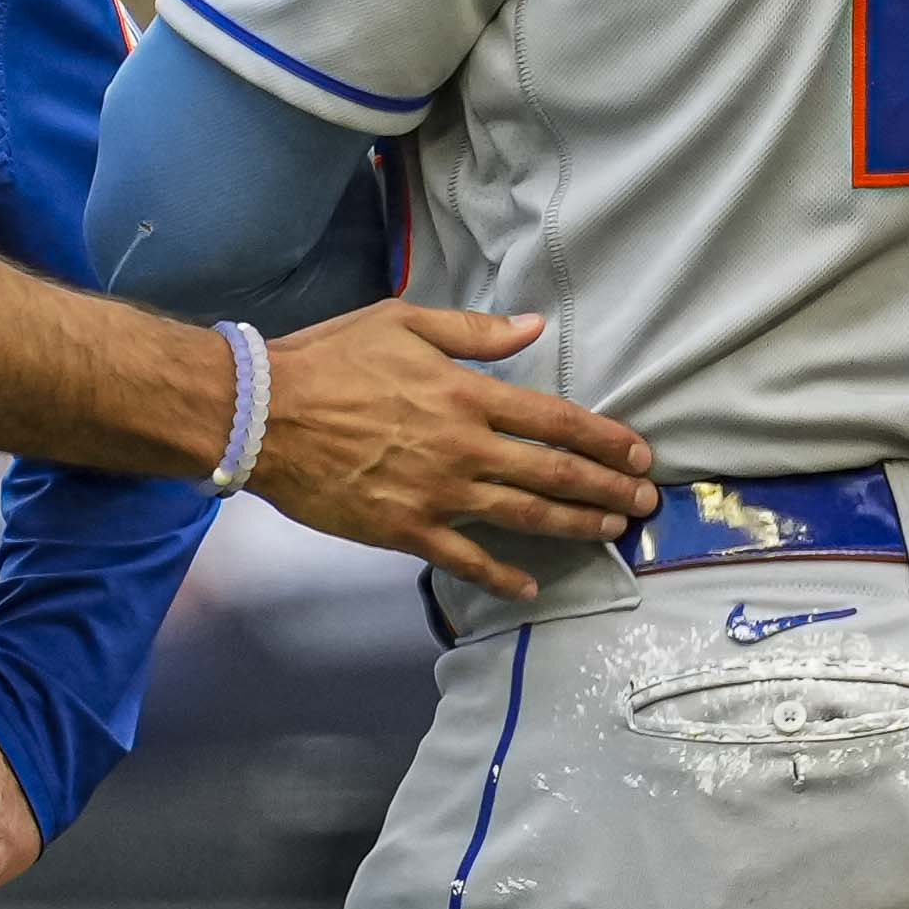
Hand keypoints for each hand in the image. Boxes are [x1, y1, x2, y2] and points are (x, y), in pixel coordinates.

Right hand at [233, 301, 656, 596]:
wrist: (263, 416)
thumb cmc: (329, 361)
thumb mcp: (404, 323)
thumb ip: (475, 332)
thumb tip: (533, 327)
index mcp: (468, 396)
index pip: (556, 421)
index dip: (604, 439)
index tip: (638, 454)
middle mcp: (465, 449)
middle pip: (555, 474)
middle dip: (608, 489)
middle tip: (645, 503)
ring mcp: (438, 495)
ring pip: (525, 517)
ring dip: (575, 526)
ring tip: (611, 531)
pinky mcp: (407, 530)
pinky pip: (467, 560)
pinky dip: (503, 576)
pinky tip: (531, 585)